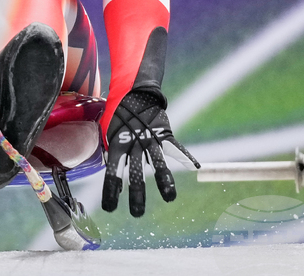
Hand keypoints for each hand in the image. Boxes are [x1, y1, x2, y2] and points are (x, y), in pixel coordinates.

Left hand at [101, 90, 199, 216]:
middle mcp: (134, 143)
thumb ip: (111, 149)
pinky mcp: (164, 133)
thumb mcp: (108, 130)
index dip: (111, 191)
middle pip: (135, 173)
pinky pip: (176, 148)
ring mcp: (150, 138)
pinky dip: (186, 157)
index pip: (112, 171)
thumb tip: (112, 170)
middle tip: (137, 214)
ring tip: (169, 198)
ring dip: (163, 182)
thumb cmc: (118, 113)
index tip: (110, 209)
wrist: (134, 90)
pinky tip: (194, 167)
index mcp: (116, 143)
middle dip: (137, 195)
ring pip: (157, 163)